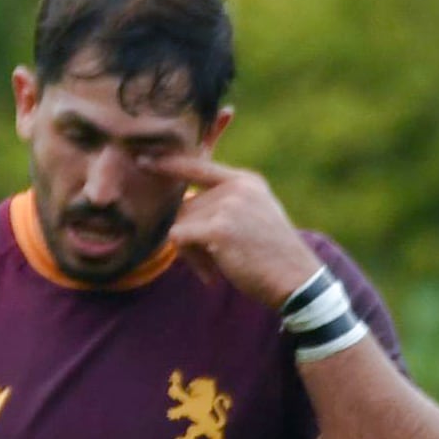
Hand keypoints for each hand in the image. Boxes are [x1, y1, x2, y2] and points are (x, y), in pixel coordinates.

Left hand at [159, 153, 320, 309]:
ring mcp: (228, 205)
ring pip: (179, 224)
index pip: (198, 166)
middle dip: (190, 238)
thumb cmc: (269, 254)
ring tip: (217, 266)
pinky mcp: (218, 228)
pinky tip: (212, 274)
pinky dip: (190, 260)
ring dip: (190, 252)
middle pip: (183, 207)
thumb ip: (224, 203)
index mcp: (245, 181)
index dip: (168, 164)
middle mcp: (237, 187)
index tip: (143, 161)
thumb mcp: (254, 215)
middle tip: (213, 261)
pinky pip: (178, 238)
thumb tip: (181, 204)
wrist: (295, 278)